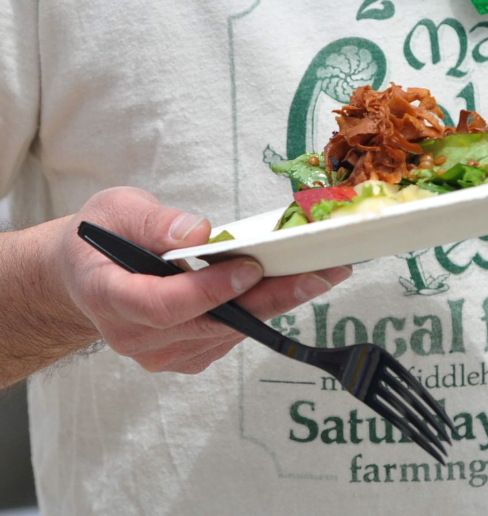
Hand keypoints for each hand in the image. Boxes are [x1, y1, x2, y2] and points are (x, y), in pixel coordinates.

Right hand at [53, 186, 350, 375]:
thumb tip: (197, 231)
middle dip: (269, 299)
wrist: (86, 274)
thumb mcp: (117, 210)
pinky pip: (231, 336)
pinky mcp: (187, 354)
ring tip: (324, 274)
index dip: (209, 290)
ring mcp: (162, 352)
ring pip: (229, 332)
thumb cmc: (102, 237)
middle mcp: (134, 337)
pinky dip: (264, 310)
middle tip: (319, 274)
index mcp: (108, 297)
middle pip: (210, 324)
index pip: (162, 305)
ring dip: (277, 304)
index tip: (250, 267)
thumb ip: (152, 222)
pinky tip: (296, 285)